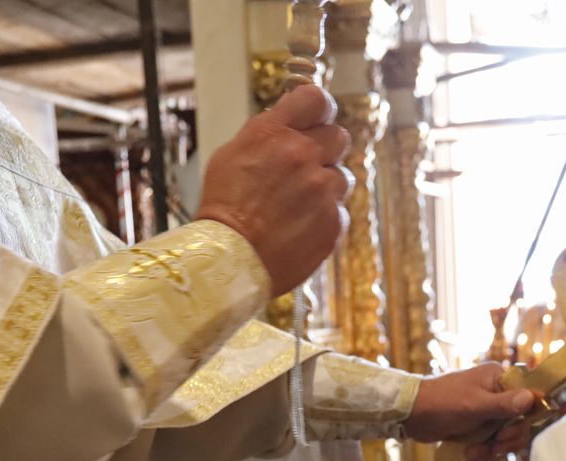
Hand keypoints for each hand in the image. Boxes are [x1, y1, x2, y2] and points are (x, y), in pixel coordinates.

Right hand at [197, 85, 350, 295]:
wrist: (229, 258)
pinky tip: (300, 227)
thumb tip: (287, 124)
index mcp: (273, 133)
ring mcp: (321, 189)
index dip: (320, 109)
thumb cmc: (223, 209)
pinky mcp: (333, 220)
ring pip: (342, 177)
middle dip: (326, 150)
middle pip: (339, 136)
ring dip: (326, 188)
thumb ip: (266, 135)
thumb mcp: (231, 155)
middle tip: (308, 167)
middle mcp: (301, 154)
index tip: (318, 119)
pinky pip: (340, 211)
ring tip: (298, 206)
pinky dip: (324, 218)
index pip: (315, 98)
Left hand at [402, 363, 537, 459]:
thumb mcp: (475, 405)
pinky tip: (469, 454)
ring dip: (492, 449)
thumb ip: (504, 404)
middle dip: (507, 439)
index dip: (526, 418)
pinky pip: (492, 443)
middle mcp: (497, 393)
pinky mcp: (478, 427)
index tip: (511, 431)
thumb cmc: (442, 402)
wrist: (411, 415)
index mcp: (499, 379)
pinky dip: (482, 452)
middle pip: (520, 422)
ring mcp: (488, 411)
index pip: (529, 397)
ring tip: (474, 452)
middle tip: (495, 446)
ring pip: (506, 436)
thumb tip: (532, 398)